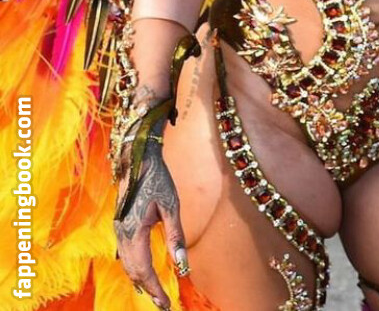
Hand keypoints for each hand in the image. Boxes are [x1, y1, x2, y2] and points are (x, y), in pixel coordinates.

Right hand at [114, 136, 188, 308]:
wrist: (138, 160)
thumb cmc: (158, 180)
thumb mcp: (171, 206)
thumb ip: (176, 237)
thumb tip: (183, 264)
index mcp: (134, 232)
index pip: (144, 270)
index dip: (155, 289)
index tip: (167, 304)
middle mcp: (122, 234)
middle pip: (133, 271)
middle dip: (148, 290)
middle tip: (164, 305)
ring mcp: (118, 230)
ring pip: (127, 264)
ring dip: (140, 281)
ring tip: (154, 294)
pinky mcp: (120, 225)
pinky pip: (124, 254)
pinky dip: (133, 268)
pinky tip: (141, 273)